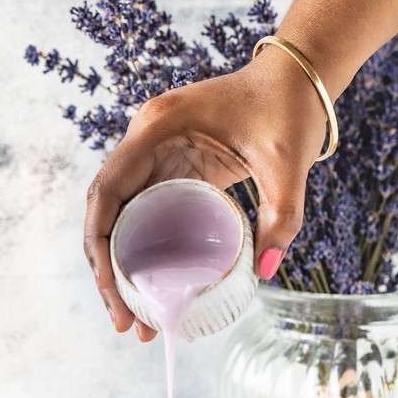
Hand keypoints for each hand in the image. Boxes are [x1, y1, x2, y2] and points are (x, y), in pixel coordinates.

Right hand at [84, 48, 326, 337]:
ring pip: (120, 215)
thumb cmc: (289, 109)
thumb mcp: (288, 165)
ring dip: (121, 264)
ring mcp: (155, 151)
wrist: (298, 77)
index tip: (109, 289)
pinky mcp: (172, 164)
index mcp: (158, 129)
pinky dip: (141, 249)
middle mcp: (146, 139)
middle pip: (106, 211)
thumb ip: (281, 217)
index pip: (108, 191)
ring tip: (136, 316)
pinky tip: (151, 286)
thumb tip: (263, 272)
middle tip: (125, 321)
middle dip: (108, 269)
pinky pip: (143, 211)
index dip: (100, 244)